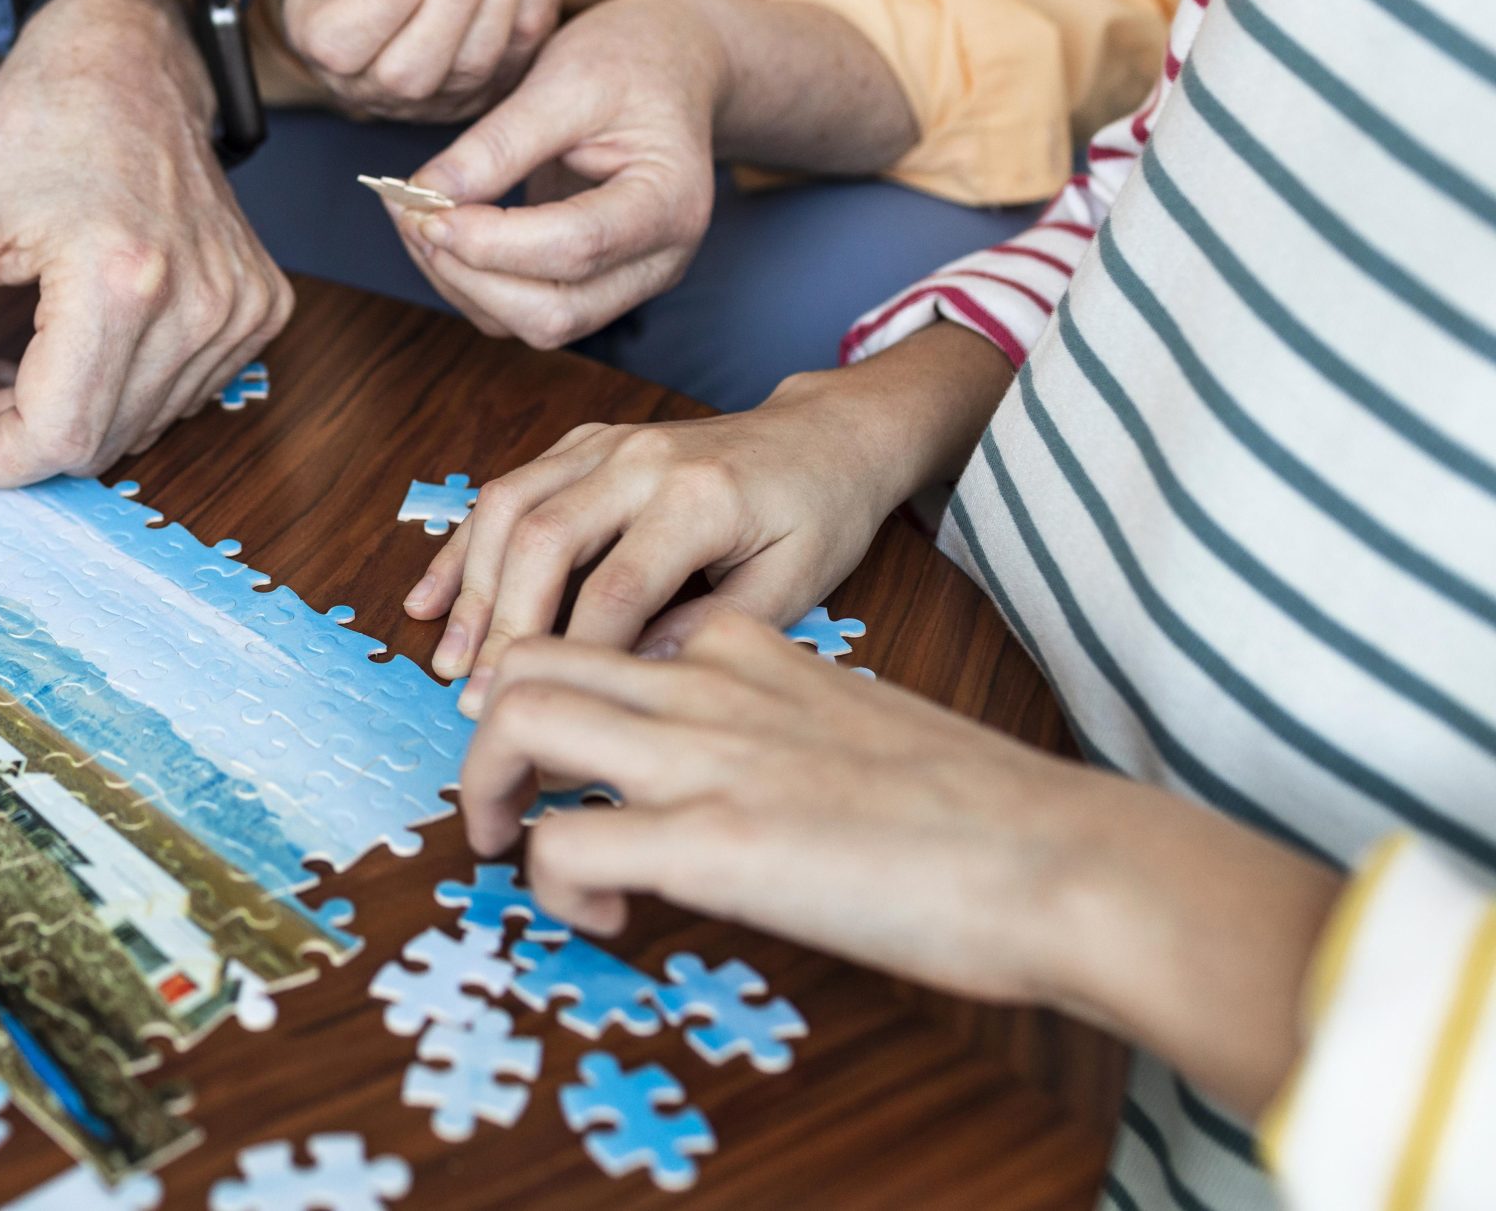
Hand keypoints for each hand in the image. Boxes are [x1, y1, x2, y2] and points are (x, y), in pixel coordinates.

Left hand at [0, 0, 292, 484]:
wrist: (123, 62)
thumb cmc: (24, 126)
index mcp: (120, 278)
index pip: (60, 436)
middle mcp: (199, 302)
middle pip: (100, 442)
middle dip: (19, 430)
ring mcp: (239, 307)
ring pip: (139, 427)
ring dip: (68, 409)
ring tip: (23, 342)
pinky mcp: (260, 306)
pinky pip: (179, 396)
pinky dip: (119, 385)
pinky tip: (82, 331)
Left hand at [391, 0, 724, 347]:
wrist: (672, 68)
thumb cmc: (630, 61)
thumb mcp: (566, 78)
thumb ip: (499, 142)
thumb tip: (426, 196)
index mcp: (670, 203)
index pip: (578, 246)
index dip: (492, 240)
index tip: (427, 210)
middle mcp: (658, 260)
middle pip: (557, 313)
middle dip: (471, 276)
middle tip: (412, 218)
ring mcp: (628, 282)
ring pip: (534, 325)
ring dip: (462, 284)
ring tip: (416, 220)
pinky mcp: (592, 284)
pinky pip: (523, 312)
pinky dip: (471, 283)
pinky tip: (440, 233)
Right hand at [407, 326, 1016, 705]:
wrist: (827, 434)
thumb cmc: (818, 514)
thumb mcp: (797, 583)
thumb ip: (714, 629)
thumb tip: (628, 676)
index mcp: (700, 496)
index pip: (617, 588)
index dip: (576, 660)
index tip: (555, 724)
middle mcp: (641, 458)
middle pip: (544, 540)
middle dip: (504, 627)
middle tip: (478, 701)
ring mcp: (605, 443)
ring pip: (509, 507)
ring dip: (472, 589)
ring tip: (448, 661)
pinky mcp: (583, 443)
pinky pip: (506, 489)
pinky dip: (463, 547)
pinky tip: (429, 600)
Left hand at [462, 615, 1340, 1113]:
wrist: (1061, 856)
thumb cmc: (979, 812)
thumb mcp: (853, 724)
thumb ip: (779, 724)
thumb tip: (734, 777)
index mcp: (749, 651)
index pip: (604, 628)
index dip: (561, 688)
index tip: (570, 759)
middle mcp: (708, 686)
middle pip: (529, 658)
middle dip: (485, 731)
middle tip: (504, 804)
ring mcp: (704, 755)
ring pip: (516, 720)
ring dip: (486, 791)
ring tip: (513, 849)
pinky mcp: (711, 841)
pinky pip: (564, 847)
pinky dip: (556, 889)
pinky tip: (608, 919)